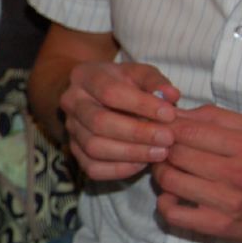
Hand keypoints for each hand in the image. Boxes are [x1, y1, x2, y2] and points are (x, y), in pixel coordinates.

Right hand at [59, 60, 179, 179]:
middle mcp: (71, 103)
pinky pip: (92, 168)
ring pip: (94, 147)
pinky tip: (143, 163)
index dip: (141, 105)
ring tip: (161, 152)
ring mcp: (70, 129)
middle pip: (98, 122)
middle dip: (137, 133)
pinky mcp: (75, 152)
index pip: (110, 92)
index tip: (170, 114)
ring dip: (131, 153)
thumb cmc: (124, 83)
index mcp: (84, 76)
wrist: (98, 97)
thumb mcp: (140, 73)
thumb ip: (155, 82)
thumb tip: (171, 96)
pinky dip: (120, 169)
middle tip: (168, 138)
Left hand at [152, 104, 241, 242]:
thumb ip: (214, 118)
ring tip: (168, 169)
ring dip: (161, 173)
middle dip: (162, 149)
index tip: (162, 129)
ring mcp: (229, 202)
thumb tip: (173, 113)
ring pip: (170, 180)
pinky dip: (165, 203)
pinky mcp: (219, 226)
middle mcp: (240, 174)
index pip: (188, 131)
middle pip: (176, 154)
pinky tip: (172, 196)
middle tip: (163, 150)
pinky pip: (173, 213)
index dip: (166, 128)